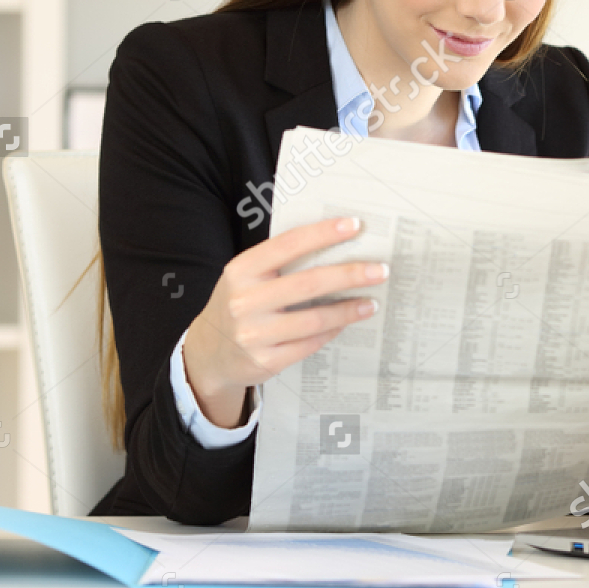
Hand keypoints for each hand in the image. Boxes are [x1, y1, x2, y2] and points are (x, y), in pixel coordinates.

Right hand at [182, 215, 387, 426]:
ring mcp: (254, 334)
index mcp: (241, 270)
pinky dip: (332, 331)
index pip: (288, 244)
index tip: (355, 226)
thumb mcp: (245, 278)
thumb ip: (277, 263)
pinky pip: (309, 343)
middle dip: (350, 275)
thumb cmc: (238, 305)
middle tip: (380, 270)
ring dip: (349, 309)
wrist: (208, 353)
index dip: (323, 233)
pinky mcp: (265, 361)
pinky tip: (346, 322)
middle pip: (309, 283)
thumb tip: (334, 244)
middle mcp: (245, 301)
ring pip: (314, 318)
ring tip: (371, 302)